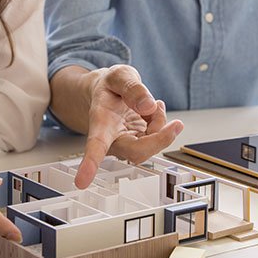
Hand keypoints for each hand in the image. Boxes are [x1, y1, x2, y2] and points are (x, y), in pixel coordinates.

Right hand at [76, 65, 183, 188]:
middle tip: (176, 124)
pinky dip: (162, 124)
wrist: (108, 93)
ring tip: (153, 104)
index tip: (81, 182)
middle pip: (137, 151)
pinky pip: (158, 139)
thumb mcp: (119, 75)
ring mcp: (126, 145)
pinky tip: (152, 112)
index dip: (90, 164)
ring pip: (151, 145)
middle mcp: (111, 140)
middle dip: (160, 138)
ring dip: (161, 124)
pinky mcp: (138, 145)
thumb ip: (133, 87)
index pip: (96, 145)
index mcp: (100, 123)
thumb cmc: (109, 88)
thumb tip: (148, 106)